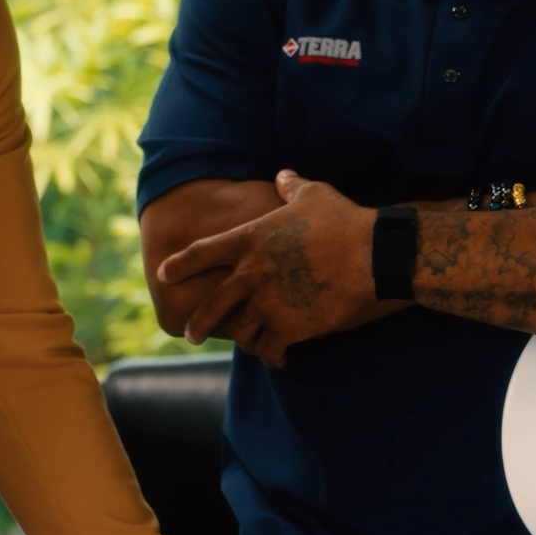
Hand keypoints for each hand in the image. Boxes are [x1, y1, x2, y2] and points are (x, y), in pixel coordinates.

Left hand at [154, 171, 383, 365]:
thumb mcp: (312, 194)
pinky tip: (278, 358)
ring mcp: (267, 303)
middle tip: (190, 334)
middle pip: (212, 305)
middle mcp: (250, 274)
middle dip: (198, 323)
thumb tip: (282, 176)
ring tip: (251, 345)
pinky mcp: (288, 327)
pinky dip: (272, 355)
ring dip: (245, 340)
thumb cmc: (342, 220)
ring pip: (241, 332)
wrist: (371, 254)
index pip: (202, 253)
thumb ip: (290, 186)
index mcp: (249, 240)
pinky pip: (269, 348)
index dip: (180, 264)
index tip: (164, 273)